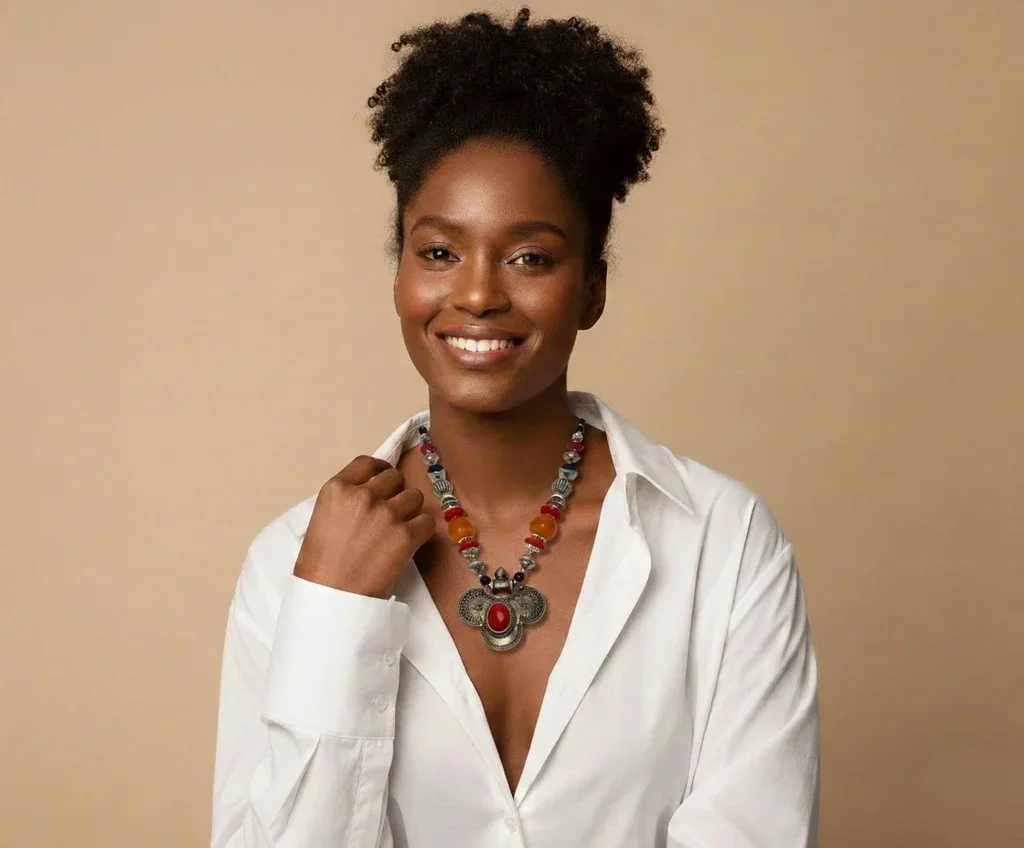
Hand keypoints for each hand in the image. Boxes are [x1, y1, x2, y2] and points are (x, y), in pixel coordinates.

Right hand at [293, 456, 434, 597]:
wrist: (331, 597)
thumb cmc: (320, 565)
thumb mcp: (323, 518)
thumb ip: (347, 500)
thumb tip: (372, 492)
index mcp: (337, 488)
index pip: (368, 462)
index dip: (380, 470)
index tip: (384, 480)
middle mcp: (364, 495)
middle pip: (395, 477)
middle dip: (395, 491)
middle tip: (391, 511)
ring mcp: (387, 514)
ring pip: (414, 496)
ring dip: (410, 510)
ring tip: (399, 528)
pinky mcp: (406, 535)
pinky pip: (426, 522)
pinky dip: (421, 531)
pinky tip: (409, 542)